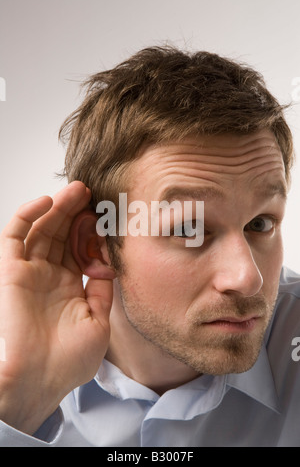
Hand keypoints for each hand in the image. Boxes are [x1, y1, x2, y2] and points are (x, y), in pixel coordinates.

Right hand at [0, 181, 112, 434]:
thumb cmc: (70, 360)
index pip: (80, 248)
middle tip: (91, 191)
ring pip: (41, 228)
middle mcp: (50, 276)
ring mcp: (30, 272)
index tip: (107, 212)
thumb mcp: (100, 322)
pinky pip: (14, 235)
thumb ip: (103, 291)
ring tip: (77, 190)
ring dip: (57, 207)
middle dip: (76, 211)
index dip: (91, 229)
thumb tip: (110, 263)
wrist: (41, 381)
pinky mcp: (11, 271)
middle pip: (62, 234)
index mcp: (70, 287)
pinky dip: (27, 214)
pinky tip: (48, 201)